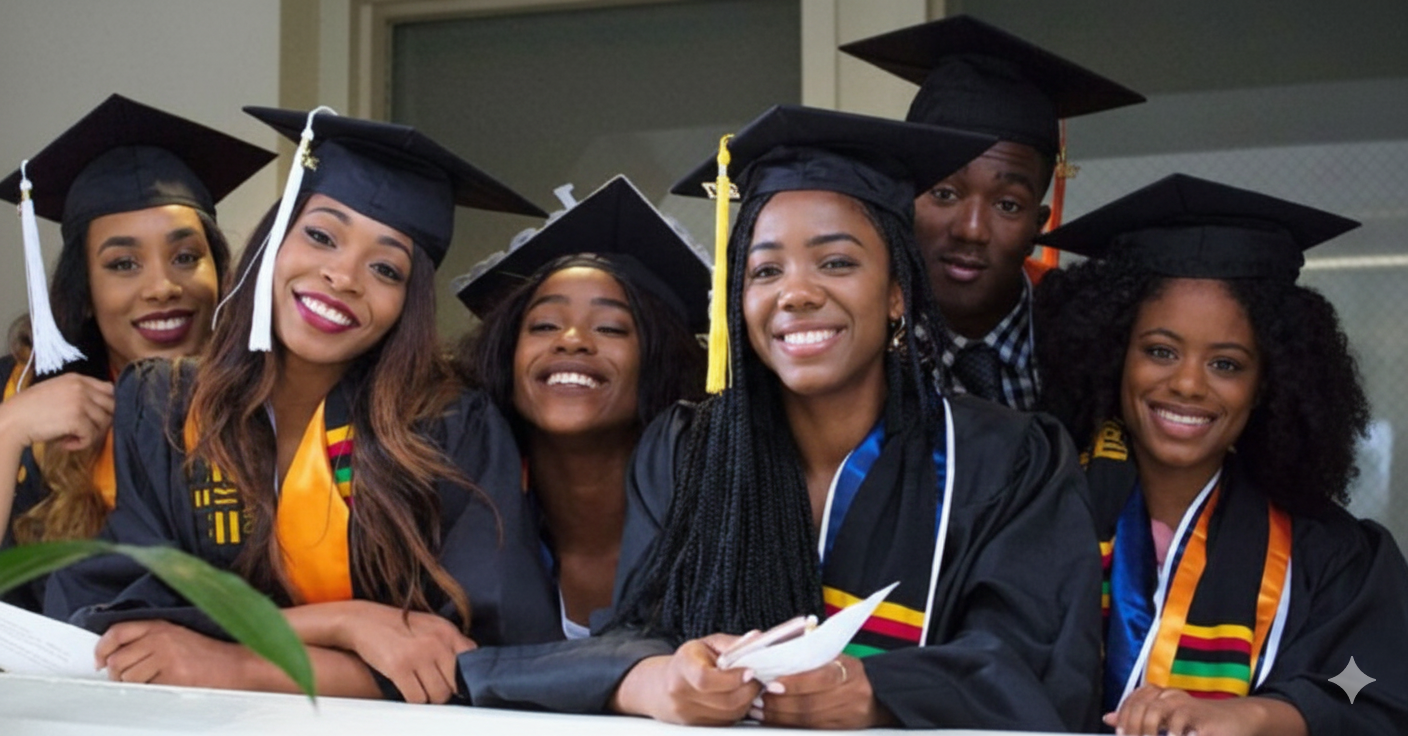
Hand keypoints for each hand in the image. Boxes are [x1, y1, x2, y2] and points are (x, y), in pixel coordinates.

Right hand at [0, 373, 112, 451]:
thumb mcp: (58, 391)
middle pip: (112, 406)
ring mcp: (81, 402)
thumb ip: (80, 394)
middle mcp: (82, 388)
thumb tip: (103, 407)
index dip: (109, 405)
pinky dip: (82, 444)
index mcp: (77, 379)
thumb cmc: (32, 409)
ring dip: (91, 434)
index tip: (97, 417)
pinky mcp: (77, 419)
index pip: (110, 389)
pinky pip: (92, 436)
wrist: (13, 420)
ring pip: (104, 422)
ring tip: (72, 438)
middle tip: (86, 431)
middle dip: (103, 421)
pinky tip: (66, 444)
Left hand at [96, 619, 249, 688]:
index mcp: (160, 625)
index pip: (117, 632)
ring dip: (134, 686)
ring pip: (127, 678)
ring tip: (153, 682)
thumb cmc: (206, 654)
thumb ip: (146, 640)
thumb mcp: (175, 636)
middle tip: (131, 677)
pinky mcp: (172, 678)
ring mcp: (166, 659)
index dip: (102, 648)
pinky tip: (164, 687)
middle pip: (116, 661)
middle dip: (118, 674)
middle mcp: (160, 639)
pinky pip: (144, 691)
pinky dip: (149, 693)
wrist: (236, 665)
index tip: (99, 660)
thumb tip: (111, 657)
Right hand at [335, 601, 475, 703]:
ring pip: (438, 695)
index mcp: (447, 631)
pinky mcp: (399, 667)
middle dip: (446, 689)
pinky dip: (414, 698)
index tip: (456, 680)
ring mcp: (418, 655)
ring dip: (430, 696)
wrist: (365, 621)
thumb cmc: (399, 626)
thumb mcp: (432, 626)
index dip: (465, 676)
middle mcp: (436, 642)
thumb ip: (452, 643)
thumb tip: (471, 665)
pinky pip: (417, 698)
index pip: (472, 662)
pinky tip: (408, 688)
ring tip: (420, 686)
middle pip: (455, 684)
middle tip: (434, 685)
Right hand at [613, 633, 761, 724]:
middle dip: (749, 690)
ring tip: (749, 686)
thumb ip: (733, 644)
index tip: (751, 671)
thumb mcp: (707, 644)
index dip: (732, 678)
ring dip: (747, 701)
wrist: (663, 686)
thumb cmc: (690, 661)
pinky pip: (727, 721)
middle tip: (759, 678)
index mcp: (682, 667)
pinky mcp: (697, 726)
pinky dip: (739, 710)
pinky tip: (738, 697)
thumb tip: (757, 638)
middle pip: (725, 700)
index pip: (705, 679)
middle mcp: (680, 694)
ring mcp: (688, 713)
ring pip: (730, 714)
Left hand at [753, 654, 892, 728]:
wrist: (880, 695)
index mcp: (849, 671)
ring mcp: (845, 716)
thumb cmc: (850, 671)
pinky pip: (810, 729)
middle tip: (757, 697)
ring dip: (779, 715)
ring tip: (758, 709)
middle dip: (779, 702)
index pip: (820, 678)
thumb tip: (777, 652)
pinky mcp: (839, 730)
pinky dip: (788, 724)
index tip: (772, 683)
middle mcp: (849, 695)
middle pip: (810, 703)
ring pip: (807, 719)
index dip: (795, 683)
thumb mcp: (836, 657)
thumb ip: (811, 654)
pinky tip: (773, 719)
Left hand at [1105, 685, 1308, 735]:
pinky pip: (1182, 731)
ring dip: (1148, 730)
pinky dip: (1173, 734)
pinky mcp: (1205, 724)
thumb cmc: (1200, 720)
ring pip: (1159, 715)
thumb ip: (1139, 717)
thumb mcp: (1168, 717)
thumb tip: (1108, 718)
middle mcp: (1174, 698)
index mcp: (1163, 695)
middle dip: (1135, 729)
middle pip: (1144, 709)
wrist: (1240, 719)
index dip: (1125, 718)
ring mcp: (1190, 709)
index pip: (1135, 701)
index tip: (1120, 734)